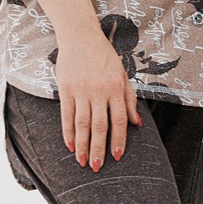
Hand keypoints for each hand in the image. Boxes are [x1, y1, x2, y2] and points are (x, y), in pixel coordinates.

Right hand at [54, 24, 141, 170]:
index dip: (119, 139)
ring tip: (82, 161)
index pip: (118, 120)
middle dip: (98, 148)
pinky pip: (67, 115)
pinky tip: (69, 145)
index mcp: (115, 88)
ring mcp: (81, 91)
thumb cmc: (104, 56)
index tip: (117, 156)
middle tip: (97, 167)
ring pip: (82, 123)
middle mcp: (98, 91)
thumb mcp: (122, 75)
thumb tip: (137, 123)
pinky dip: (68, 131)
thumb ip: (129, 100)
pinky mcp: (65, 89)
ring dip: (82, 145)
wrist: (80, 36)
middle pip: (99, 126)